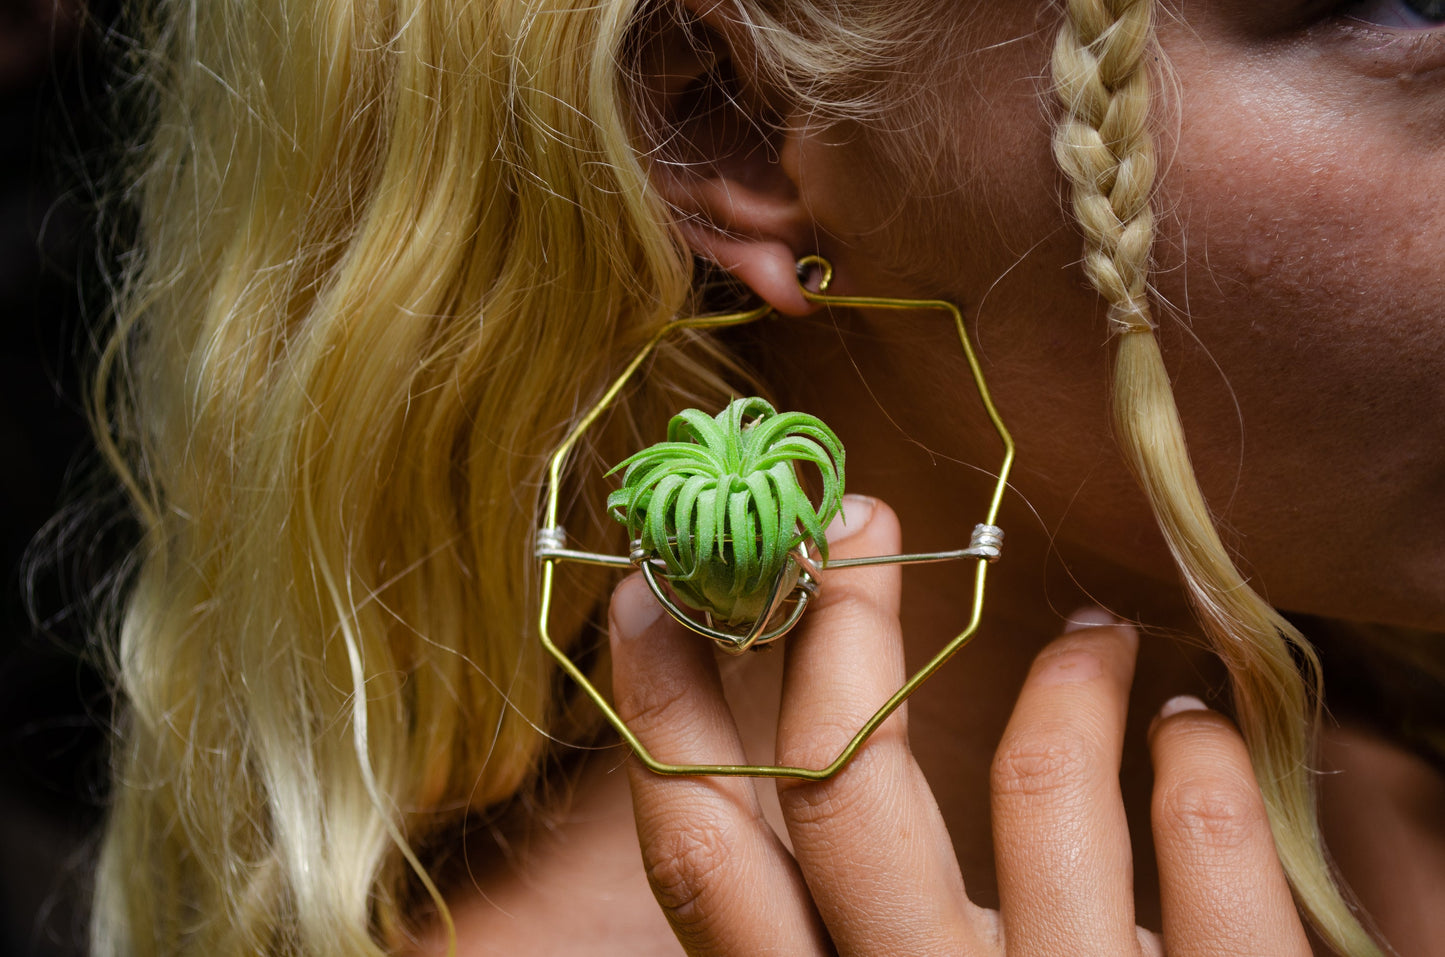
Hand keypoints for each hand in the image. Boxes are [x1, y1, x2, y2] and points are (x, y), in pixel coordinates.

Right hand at [607, 494, 1313, 955]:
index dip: (664, 710)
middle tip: (856, 521)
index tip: (656, 594)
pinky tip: (1192, 725)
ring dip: (1064, 680)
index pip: (705, 857)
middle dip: (833, 627)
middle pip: (840, 787)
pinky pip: (1215, 862)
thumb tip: (776, 783)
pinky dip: (1199, 765)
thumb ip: (821, 941)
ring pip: (1037, 794)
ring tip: (1091, 631)